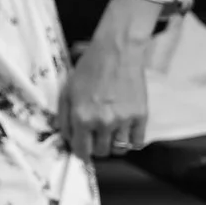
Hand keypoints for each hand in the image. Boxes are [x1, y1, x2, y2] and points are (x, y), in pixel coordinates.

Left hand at [61, 36, 149, 159]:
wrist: (116, 52)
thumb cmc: (88, 69)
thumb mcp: (66, 91)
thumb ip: (64, 117)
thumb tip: (67, 139)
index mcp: (81, 117)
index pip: (81, 150)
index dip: (80, 151)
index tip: (82, 148)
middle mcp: (103, 122)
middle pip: (101, 152)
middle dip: (96, 147)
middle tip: (96, 136)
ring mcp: (124, 120)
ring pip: (119, 150)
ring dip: (113, 145)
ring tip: (110, 133)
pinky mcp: (141, 116)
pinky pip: (137, 142)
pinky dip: (131, 141)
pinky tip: (125, 133)